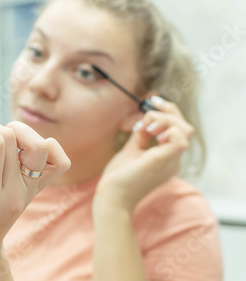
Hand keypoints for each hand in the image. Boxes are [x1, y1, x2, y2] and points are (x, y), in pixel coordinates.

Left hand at [94, 96, 193, 212]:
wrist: (112, 197)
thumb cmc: (120, 177)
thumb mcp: (132, 150)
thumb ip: (141, 137)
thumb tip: (145, 122)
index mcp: (168, 158)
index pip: (179, 130)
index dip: (170, 112)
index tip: (152, 102)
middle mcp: (174, 160)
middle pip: (185, 127)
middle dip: (168, 112)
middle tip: (148, 111)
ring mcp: (171, 162)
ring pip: (184, 130)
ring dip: (166, 120)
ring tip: (147, 127)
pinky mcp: (164, 161)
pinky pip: (180, 140)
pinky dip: (168, 129)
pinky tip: (151, 132)